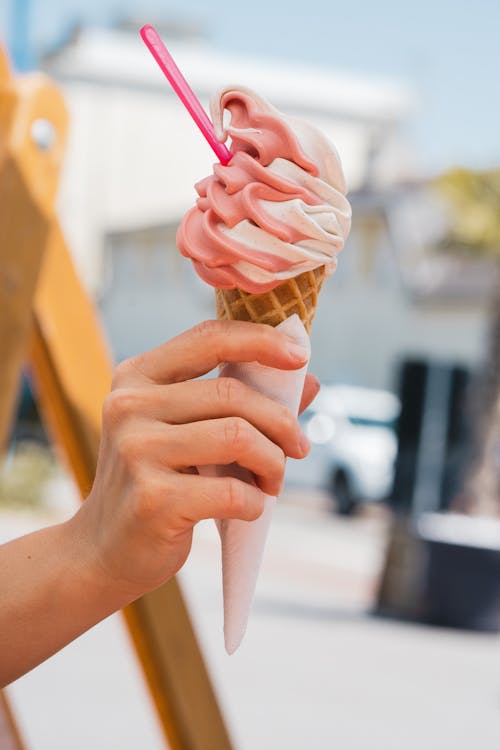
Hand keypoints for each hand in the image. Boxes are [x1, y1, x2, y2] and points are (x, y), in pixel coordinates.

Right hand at [71, 320, 318, 602]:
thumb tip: (307, 380)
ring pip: (238, 437)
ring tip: (273, 481)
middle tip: (298, 447)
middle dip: (281, 422)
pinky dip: (256, 502)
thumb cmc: (158, 481)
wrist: (105, 549)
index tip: (300, 356)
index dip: (262, 340)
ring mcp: (135, 451)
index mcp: (137, 376)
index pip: (208, 338)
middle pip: (232, 394)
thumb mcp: (188, 431)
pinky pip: (232, 491)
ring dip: (273, 463)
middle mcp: (129, 406)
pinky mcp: (152, 499)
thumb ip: (241, 402)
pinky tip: (251, 509)